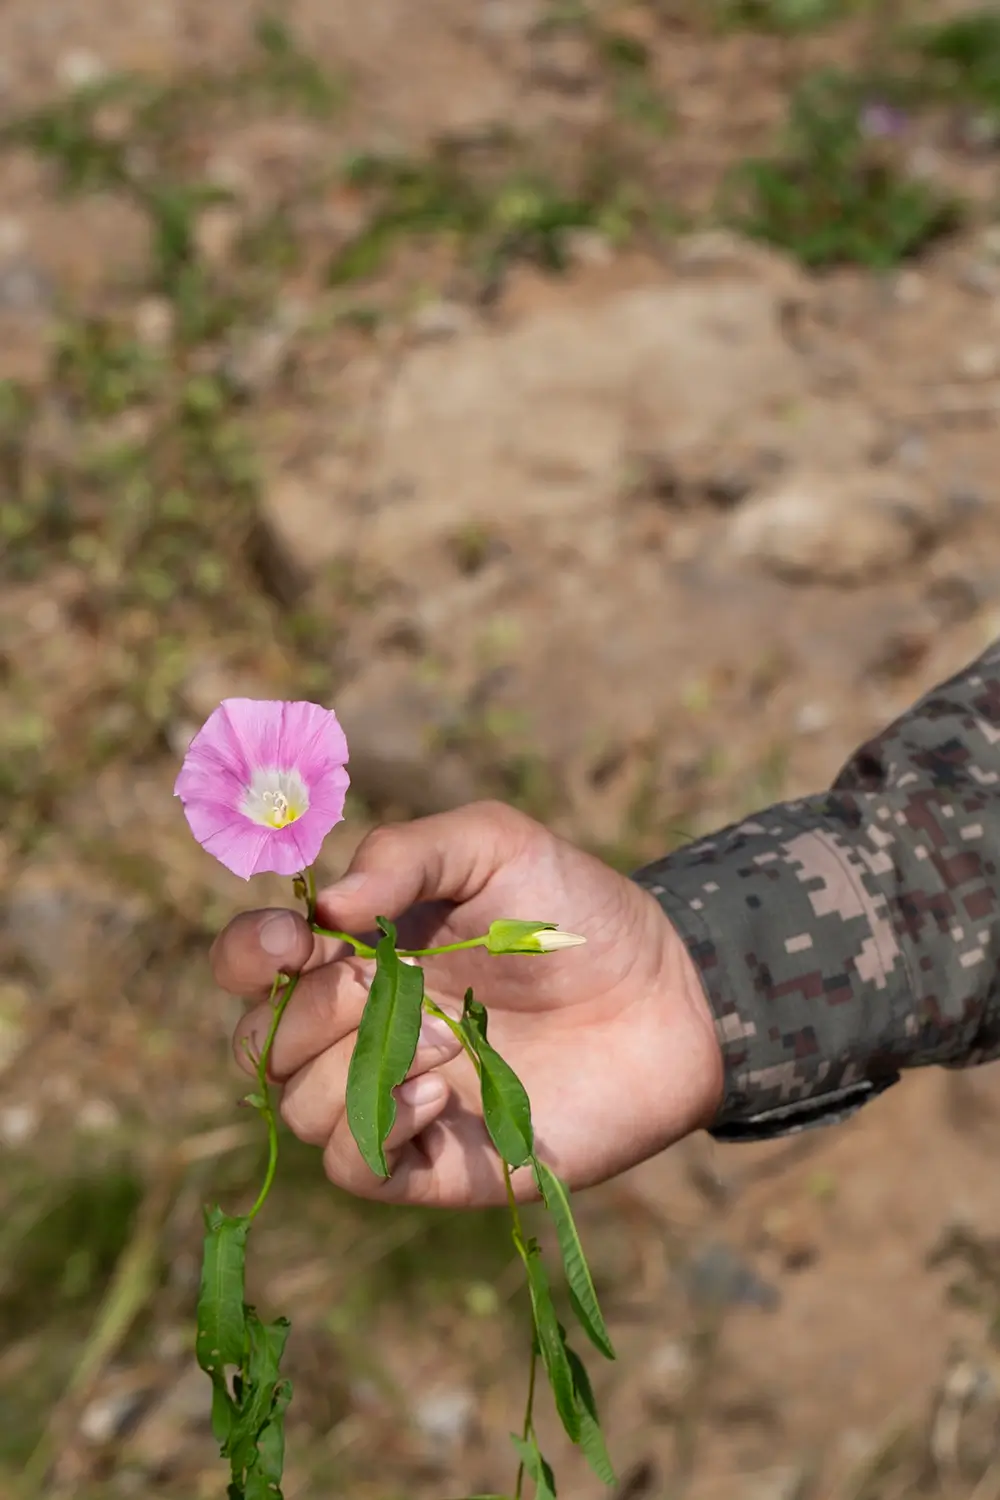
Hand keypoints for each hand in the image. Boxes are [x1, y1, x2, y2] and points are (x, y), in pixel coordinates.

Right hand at [211, 801, 722, 1206]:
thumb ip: (405, 855)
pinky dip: (378, 1127)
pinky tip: (447, 1089)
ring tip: (446, 1038)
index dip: (248, 954)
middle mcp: (359, 1028)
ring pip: (296, 1107)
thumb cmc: (577, 910)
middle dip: (310, 1010)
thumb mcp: (494, 844)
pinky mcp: (435, 1161)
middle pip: (260, 1042)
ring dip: (354, 1067)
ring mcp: (394, 1096)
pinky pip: (352, 1165)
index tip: (295, 939)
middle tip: (391, 982)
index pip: (250, 965)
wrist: (668, 996)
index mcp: (356, 952)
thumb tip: (326, 908)